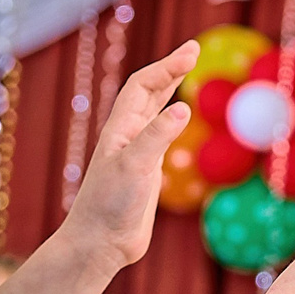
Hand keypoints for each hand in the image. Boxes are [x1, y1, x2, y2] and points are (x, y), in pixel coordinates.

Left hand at [62, 40, 198, 268]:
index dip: (167, 66)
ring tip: (187, 72)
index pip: (144, 85)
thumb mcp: (136, 167)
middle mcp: (128, 135)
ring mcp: (137, 152)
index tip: (192, 53)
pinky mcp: (146, 171)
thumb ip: (157, 137)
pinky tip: (180, 117)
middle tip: (194, 51)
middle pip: (149, 91)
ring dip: (170, 88)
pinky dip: (172, 118)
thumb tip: (183, 107)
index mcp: (121, 128)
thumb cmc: (110, 205)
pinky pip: (160, 135)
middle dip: (171, 69)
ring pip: (154, 111)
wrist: (100, 243)